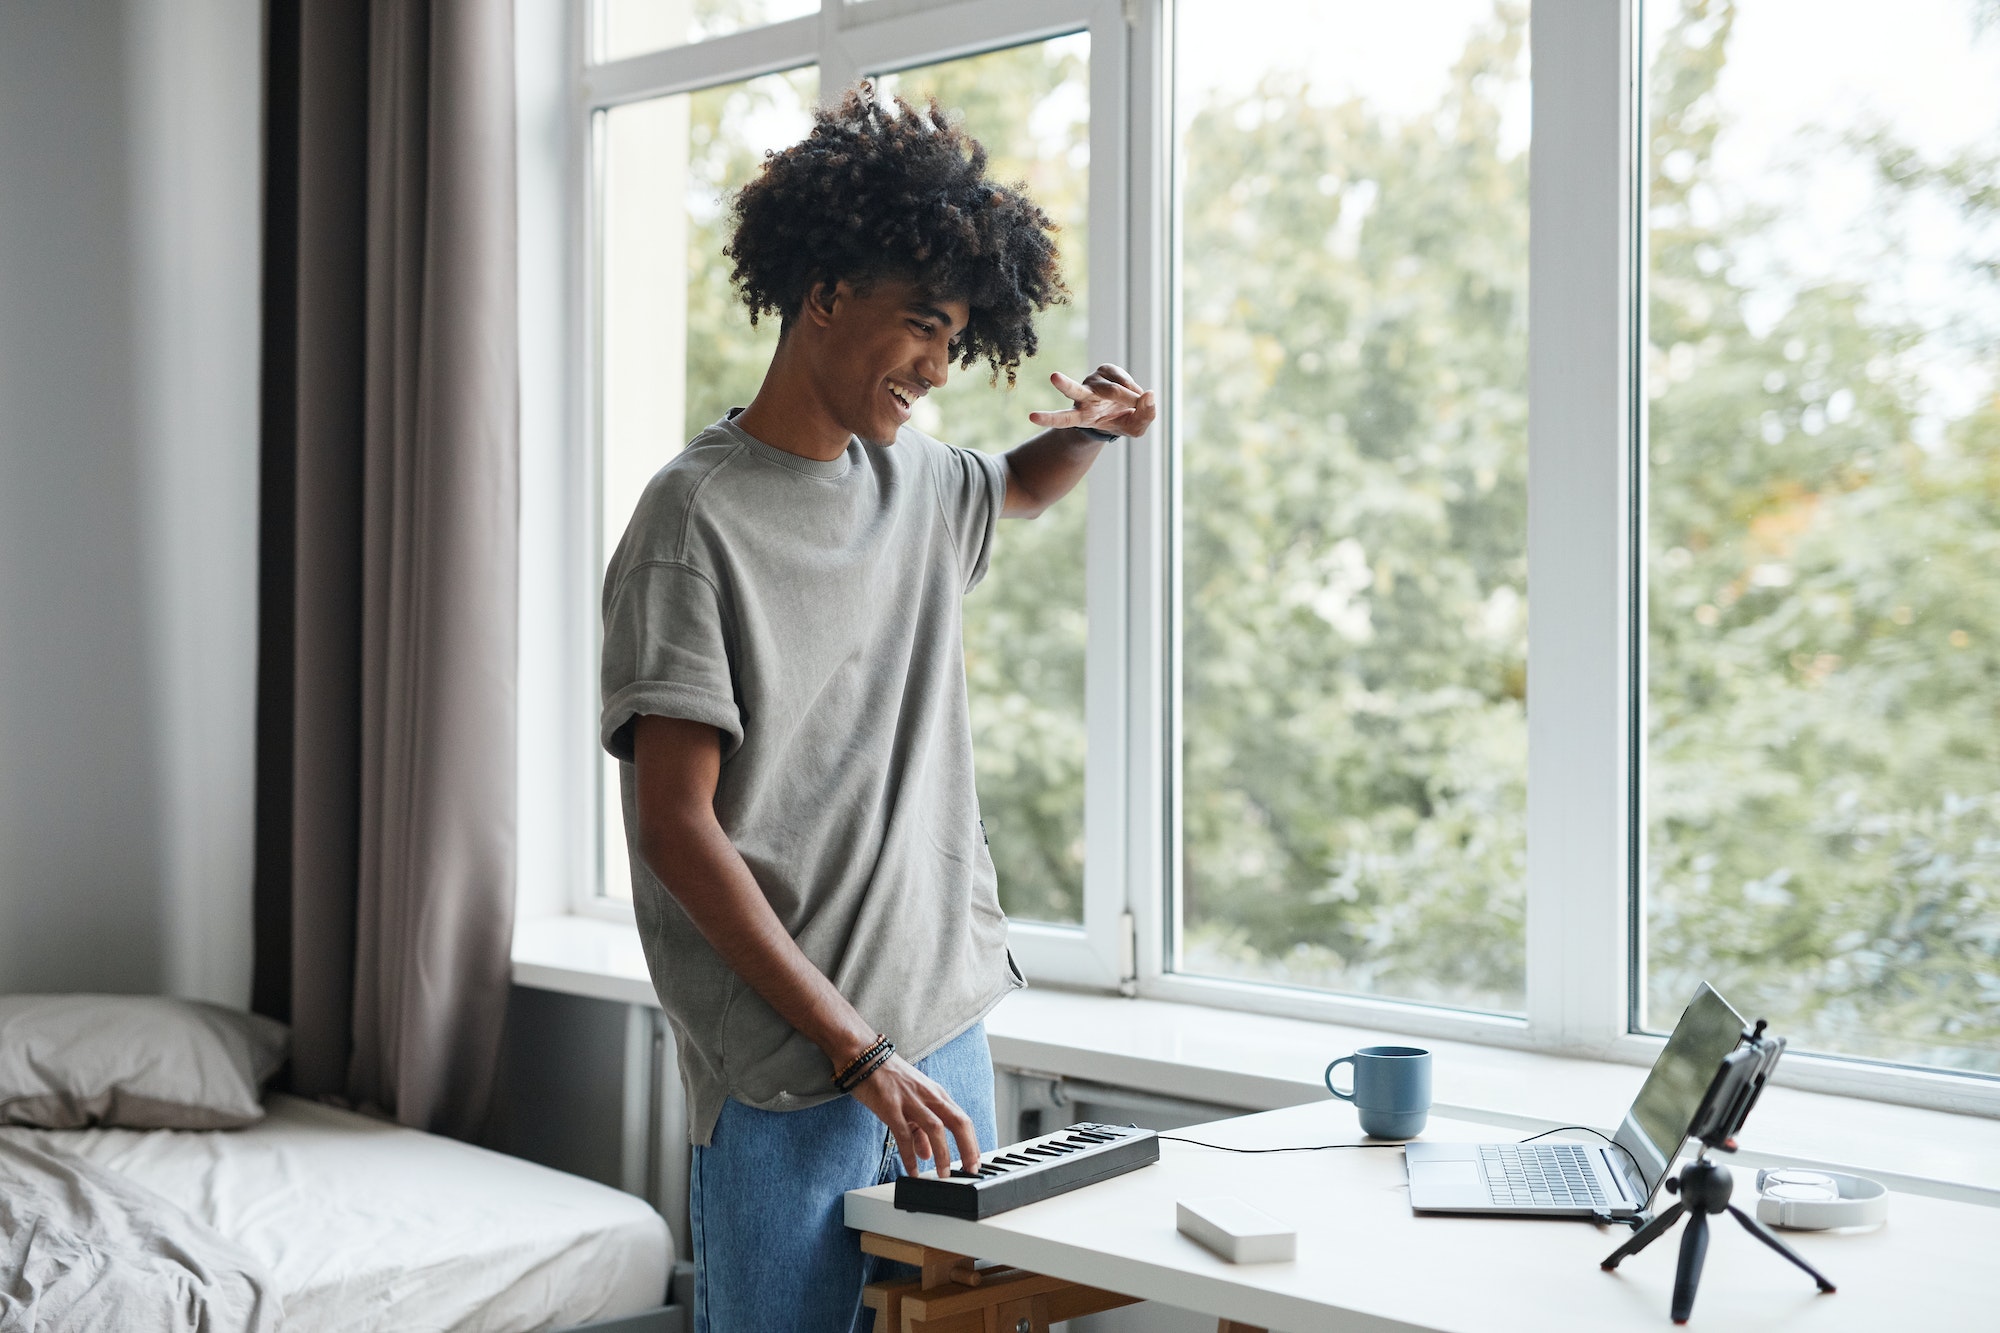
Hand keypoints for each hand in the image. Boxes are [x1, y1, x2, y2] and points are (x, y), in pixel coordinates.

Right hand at [848, 1053, 982, 1178]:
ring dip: (942, 1154)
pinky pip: (904, 1135)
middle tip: (970, 1171)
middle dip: (968, 1148)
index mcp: (937, 1095)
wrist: (864, 1057)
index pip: (963, 1120)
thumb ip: (920, 1131)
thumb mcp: (912, 1103)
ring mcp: (911, 1100)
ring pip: (936, 1128)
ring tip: (943, 1175)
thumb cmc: (890, 1079)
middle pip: (958, 1122)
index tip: (975, 1164)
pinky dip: (910, 1155)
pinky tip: (913, 1171)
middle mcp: (929, 1096)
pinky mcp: (891, 1106)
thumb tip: (927, 1155)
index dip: (972, 1143)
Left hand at [1027, 365, 1156, 438]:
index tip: (1031, 416)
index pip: (1062, 419)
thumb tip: (1149, 395)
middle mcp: (1083, 397)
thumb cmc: (1124, 421)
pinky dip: (1133, 389)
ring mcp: (1094, 382)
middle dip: (1064, 384)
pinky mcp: (1106, 369)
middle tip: (1053, 377)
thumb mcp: (1136, 428)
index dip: (1048, 418)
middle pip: (1073, 391)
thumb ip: (1144, 416)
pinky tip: (1136, 394)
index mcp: (1081, 416)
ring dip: (1129, 397)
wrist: (1127, 406)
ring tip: (1139, 402)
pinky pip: (1123, 379)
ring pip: (1112, 389)